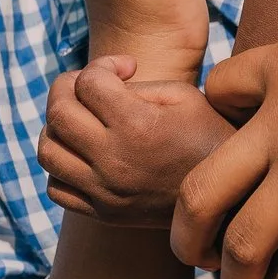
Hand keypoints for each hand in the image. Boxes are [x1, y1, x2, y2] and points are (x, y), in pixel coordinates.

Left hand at [39, 55, 234, 225]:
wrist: (229, 198)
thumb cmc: (208, 136)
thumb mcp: (184, 97)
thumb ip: (137, 85)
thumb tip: (101, 84)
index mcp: (137, 126)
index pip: (87, 82)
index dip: (103, 65)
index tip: (125, 68)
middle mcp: (114, 161)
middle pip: (57, 114)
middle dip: (67, 88)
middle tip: (90, 86)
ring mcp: (105, 192)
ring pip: (48, 151)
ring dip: (58, 127)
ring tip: (82, 119)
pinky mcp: (103, 213)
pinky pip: (56, 188)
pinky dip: (61, 166)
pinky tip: (84, 153)